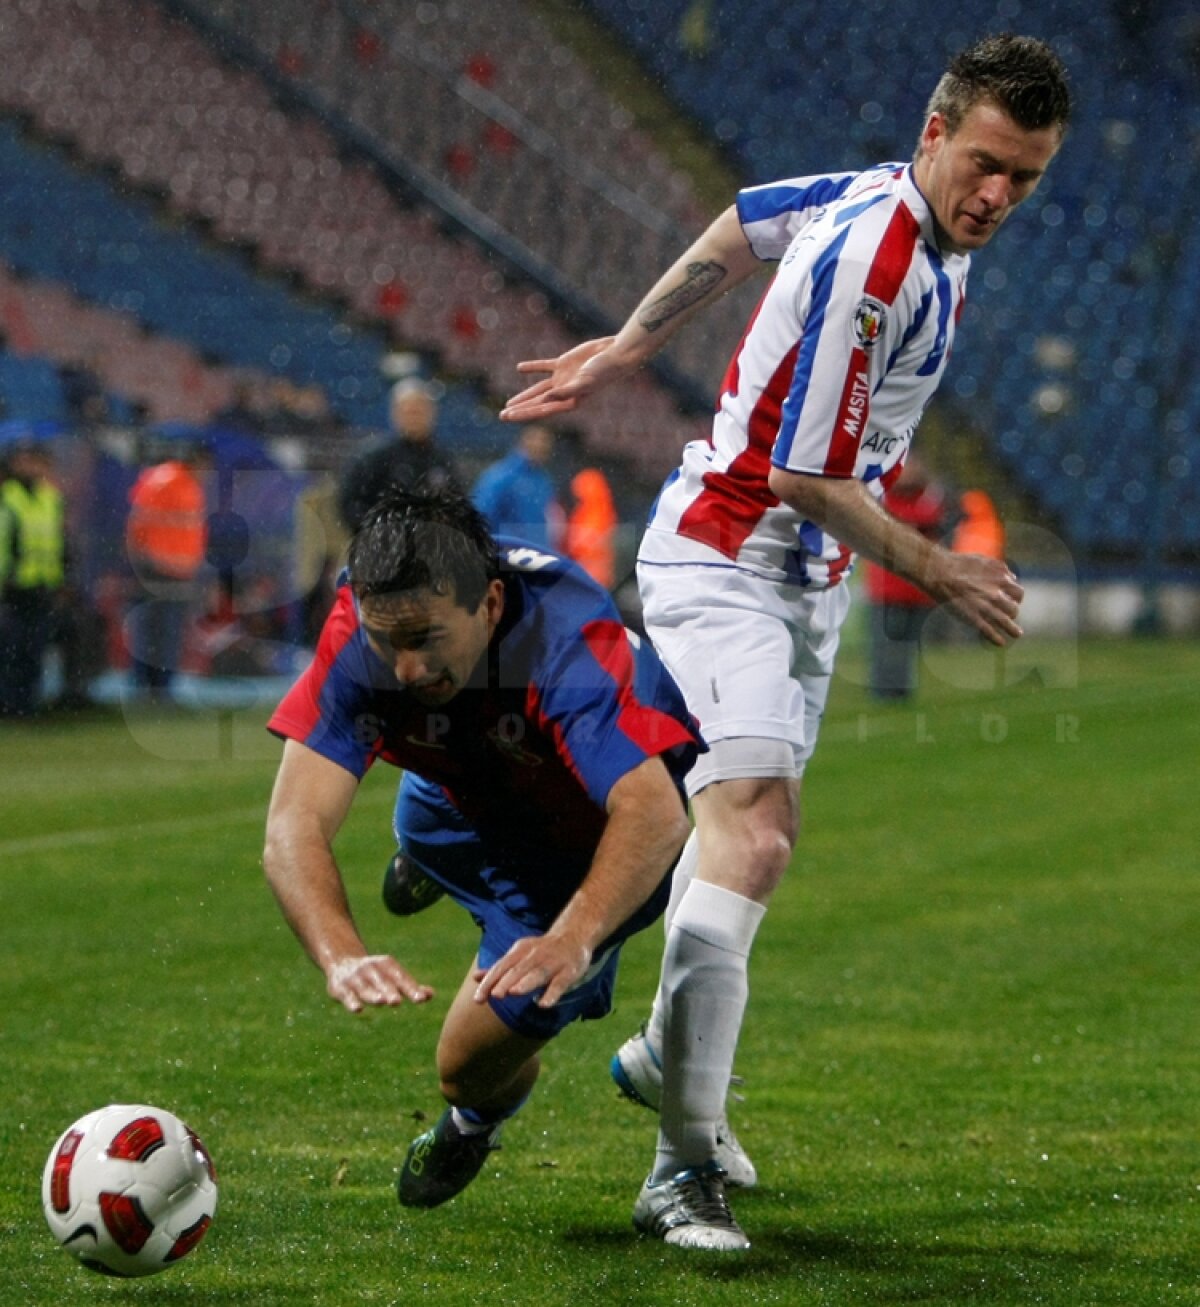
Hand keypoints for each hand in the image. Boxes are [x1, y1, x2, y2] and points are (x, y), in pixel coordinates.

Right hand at [325, 954, 433, 1013]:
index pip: (401, 978)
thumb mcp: (391, 975)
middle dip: (390, 991)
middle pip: (383, 983)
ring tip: (381, 1001)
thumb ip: (410, 986)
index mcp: (387, 965)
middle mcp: (372, 969)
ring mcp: (356, 978)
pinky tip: (358, 1010)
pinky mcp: (340, 987)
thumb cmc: (375, 974)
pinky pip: (347, 995)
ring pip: (366, 989)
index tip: (421, 999)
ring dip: (373, 995)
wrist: (342, 962)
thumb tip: (431, 995)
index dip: (411, 988)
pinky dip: (351, 1002)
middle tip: (397, 1001)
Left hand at [472, 933, 591, 1009]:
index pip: (502, 967)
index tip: (478, 999)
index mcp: (520, 950)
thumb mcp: (519, 955)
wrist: (573, 936)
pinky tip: (543, 1004)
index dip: (490, 982)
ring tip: (514, 992)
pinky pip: (560, 983)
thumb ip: (500, 968)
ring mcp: (553, 962)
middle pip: (518, 969)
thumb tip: (475, 977)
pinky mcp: (569, 971)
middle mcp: (535, 955)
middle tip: (495, 996)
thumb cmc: (541, 951)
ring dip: (526, 982)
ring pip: (538, 973)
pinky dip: (552, 993)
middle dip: (506, 982)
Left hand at [500, 337, 620, 421]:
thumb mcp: (583, 383)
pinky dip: (532, 367)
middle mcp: (564, 393)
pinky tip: (520, 368)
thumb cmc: (602, 372)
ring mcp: (563, 379)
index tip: (508, 416)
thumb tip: (544, 400)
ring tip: (509, 403)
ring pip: (538, 389)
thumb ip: (564, 392)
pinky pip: (544, 367)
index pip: (541, 410)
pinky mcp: (563, 364)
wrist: (613, 354)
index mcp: (569, 401)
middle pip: (536, 403)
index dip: (523, 413)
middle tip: (502, 415)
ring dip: (524, 396)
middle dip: (519, 409)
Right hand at [932, 552, 1023, 645]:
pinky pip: (988, 630)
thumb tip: (1011, 577)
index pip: (1018, 593)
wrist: (938, 570)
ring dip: (1013, 629)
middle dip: (1012, 611)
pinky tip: (1000, 643)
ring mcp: (984, 606)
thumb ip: (999, 569)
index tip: (1011, 601)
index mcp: (1000, 579)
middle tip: (1008, 614)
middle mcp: (996, 593)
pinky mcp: (972, 616)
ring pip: (1005, 621)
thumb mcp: (984, 561)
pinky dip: (996, 638)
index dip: (1015, 598)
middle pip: (1013, 608)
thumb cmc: (958, 564)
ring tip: (1017, 634)